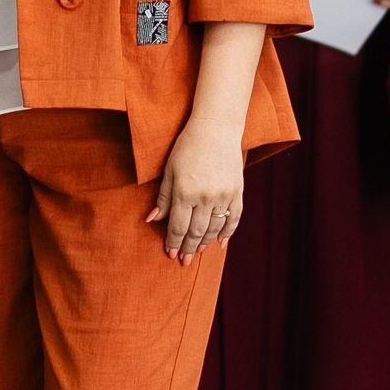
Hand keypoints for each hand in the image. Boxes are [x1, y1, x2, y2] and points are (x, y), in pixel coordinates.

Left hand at [147, 116, 244, 263]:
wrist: (216, 129)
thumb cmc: (188, 147)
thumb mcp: (169, 170)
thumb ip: (163, 197)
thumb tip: (152, 220)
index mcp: (185, 192)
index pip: (177, 226)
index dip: (173, 242)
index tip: (169, 253)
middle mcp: (205, 198)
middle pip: (196, 231)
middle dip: (187, 248)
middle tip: (182, 261)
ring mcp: (224, 196)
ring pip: (214, 228)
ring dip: (204, 243)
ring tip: (196, 252)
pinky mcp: (237, 191)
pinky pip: (234, 218)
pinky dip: (228, 232)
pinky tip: (221, 244)